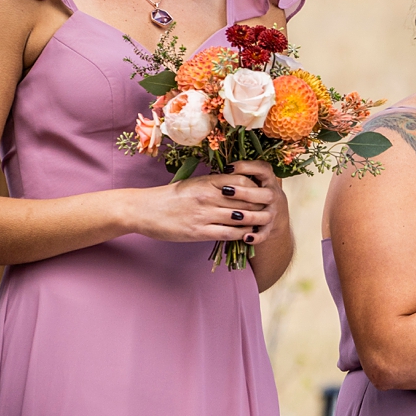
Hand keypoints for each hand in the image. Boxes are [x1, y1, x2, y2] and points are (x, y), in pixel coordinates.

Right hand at [133, 162, 279, 244]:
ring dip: (254, 220)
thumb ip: (216, 183)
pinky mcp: (199, 232)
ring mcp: (204, 215)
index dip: (256, 186)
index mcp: (207, 181)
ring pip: (240, 217)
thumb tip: (238, 183)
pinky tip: (247, 235)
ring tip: (263, 222)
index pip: (243, 180)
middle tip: (270, 208)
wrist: (145, 210)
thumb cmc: (171, 196)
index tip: (263, 191)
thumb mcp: (195, 183)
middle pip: (245, 199)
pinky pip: (228, 233)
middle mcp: (208, 196)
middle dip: (260, 204)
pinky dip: (241, 234)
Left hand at [226, 160, 288, 246]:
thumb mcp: (253, 181)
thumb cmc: (254, 193)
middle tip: (226, 191)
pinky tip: (245, 237)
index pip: (263, 169)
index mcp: (268, 180)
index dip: (247, 167)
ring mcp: (273, 213)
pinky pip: (265, 234)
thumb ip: (240, 176)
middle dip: (246, 193)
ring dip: (250, 216)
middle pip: (266, 194)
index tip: (228, 168)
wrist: (273, 214)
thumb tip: (221, 170)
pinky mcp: (270, 228)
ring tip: (234, 216)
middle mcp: (274, 195)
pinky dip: (256, 236)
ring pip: (265, 215)